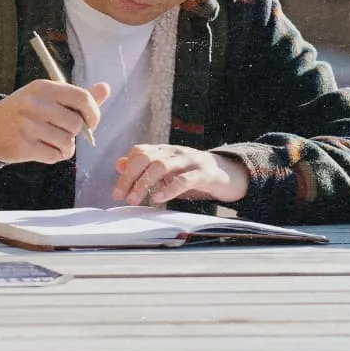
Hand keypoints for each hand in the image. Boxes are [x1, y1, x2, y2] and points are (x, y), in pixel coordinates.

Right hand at [0, 80, 108, 164]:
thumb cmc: (25, 111)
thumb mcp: (47, 97)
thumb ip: (77, 96)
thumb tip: (105, 88)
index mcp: (44, 87)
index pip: (82, 98)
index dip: (93, 113)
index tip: (90, 122)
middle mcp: (35, 104)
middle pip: (76, 124)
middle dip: (76, 133)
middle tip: (64, 132)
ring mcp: (28, 125)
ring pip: (67, 142)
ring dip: (66, 147)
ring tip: (54, 142)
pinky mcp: (24, 145)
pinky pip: (55, 156)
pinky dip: (55, 156)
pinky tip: (45, 149)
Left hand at [114, 145, 249, 205]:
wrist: (231, 174)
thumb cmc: (195, 175)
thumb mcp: (168, 171)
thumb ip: (145, 167)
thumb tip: (119, 164)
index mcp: (165, 150)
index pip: (139, 152)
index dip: (126, 170)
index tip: (118, 192)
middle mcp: (175, 152)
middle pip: (145, 158)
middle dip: (130, 177)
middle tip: (121, 197)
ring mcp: (190, 160)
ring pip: (161, 166)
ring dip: (144, 183)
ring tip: (134, 199)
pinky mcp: (205, 173)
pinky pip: (185, 179)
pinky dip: (169, 188)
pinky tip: (158, 198)